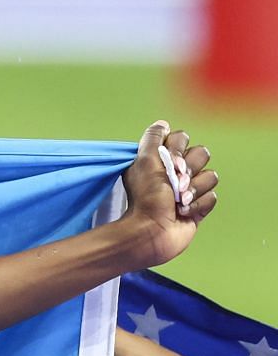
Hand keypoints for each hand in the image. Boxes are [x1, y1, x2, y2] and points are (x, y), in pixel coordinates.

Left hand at [120, 121, 218, 267]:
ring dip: (193, 189)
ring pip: (211, 176)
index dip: (178, 149)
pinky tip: (183, 212)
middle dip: (189, 169)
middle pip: (202, 154)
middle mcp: (177, 172)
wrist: (151, 231)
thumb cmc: (145, 197)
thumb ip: (152, 139)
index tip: (168, 162)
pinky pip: (212, 196)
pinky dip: (197, 205)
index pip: (182, 138)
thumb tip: (162, 124)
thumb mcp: (143, 161)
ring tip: (177, 201)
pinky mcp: (199, 207)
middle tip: (174, 184)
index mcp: (162, 160)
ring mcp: (190, 190)